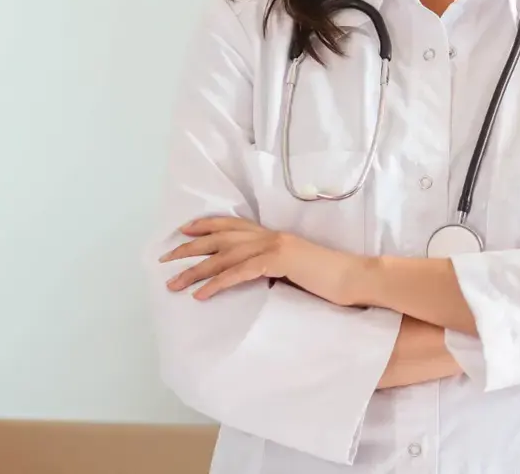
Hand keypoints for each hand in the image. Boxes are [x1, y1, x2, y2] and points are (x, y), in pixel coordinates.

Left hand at [159, 216, 367, 305]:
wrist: (353, 278)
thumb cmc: (329, 279)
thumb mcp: (296, 269)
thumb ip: (275, 267)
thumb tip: (255, 276)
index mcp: (275, 236)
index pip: (234, 226)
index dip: (207, 226)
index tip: (184, 231)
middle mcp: (271, 235)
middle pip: (221, 238)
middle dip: (190, 248)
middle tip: (166, 259)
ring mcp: (275, 246)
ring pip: (225, 255)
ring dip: (196, 270)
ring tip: (174, 283)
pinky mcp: (279, 261)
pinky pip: (240, 272)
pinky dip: (217, 283)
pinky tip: (201, 294)